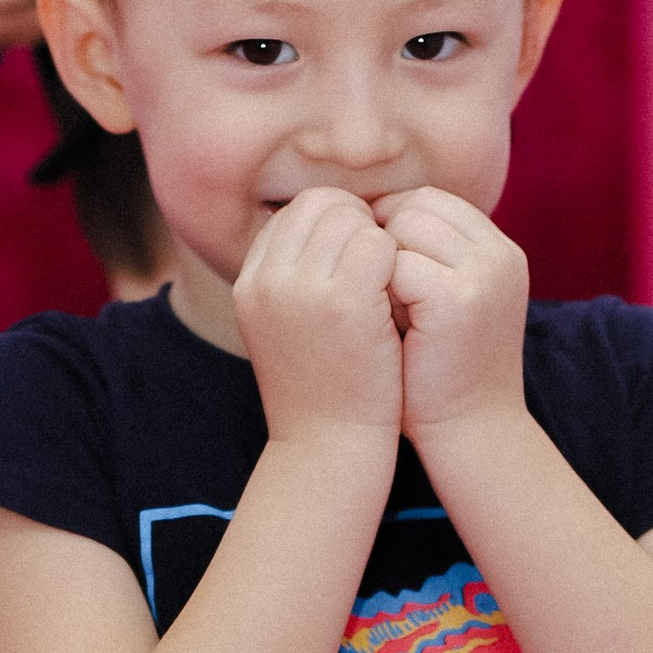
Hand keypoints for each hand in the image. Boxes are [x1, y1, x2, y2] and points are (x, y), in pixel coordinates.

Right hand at [233, 185, 402, 452]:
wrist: (328, 448)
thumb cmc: (321, 391)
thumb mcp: (288, 328)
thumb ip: (298, 277)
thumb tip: (334, 225)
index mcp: (248, 282)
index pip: (294, 213)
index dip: (334, 222)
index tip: (360, 253)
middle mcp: (266, 279)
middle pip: (319, 204)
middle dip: (359, 221)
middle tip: (385, 259)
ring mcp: (301, 288)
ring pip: (351, 217)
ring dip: (380, 239)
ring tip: (392, 278)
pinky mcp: (343, 302)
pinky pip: (378, 243)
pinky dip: (398, 258)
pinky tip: (403, 291)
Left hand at [376, 188, 528, 449]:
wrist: (471, 436)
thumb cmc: (442, 376)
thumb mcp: (443, 303)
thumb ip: (424, 258)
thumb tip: (364, 217)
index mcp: (499, 251)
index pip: (431, 200)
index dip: (391, 225)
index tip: (370, 268)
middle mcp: (500, 254)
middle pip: (417, 205)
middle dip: (383, 240)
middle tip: (374, 290)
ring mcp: (484, 273)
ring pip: (404, 226)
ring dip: (380, 262)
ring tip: (382, 308)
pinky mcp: (459, 298)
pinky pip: (396, 263)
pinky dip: (379, 290)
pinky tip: (383, 325)